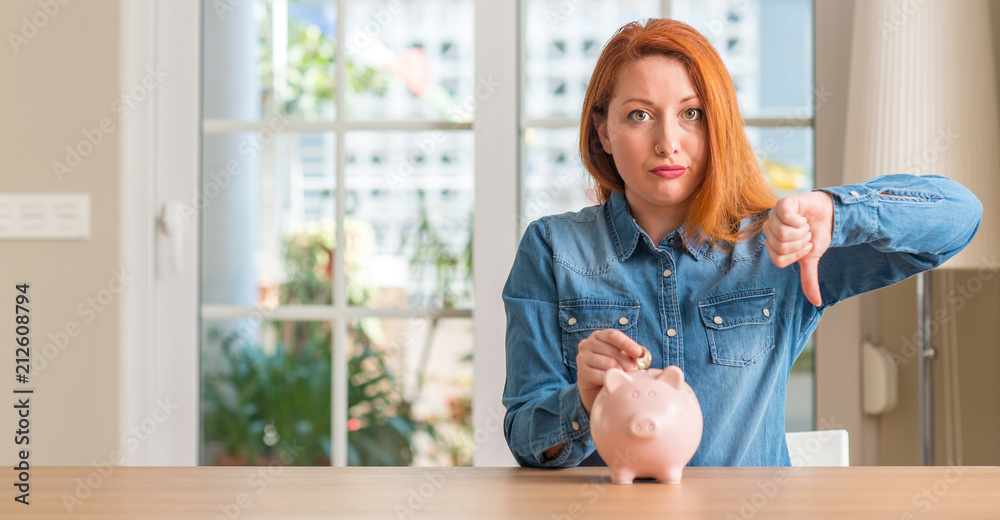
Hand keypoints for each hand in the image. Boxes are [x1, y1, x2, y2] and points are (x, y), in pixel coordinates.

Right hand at [576, 329, 643, 413]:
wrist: (596, 389)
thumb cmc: (611, 369)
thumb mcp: (622, 358)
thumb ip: (632, 353)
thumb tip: (643, 352)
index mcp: (598, 336)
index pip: (613, 335)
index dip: (627, 343)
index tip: (639, 353)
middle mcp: (587, 344)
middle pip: (612, 351)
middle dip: (627, 362)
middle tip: (634, 371)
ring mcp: (582, 358)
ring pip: (609, 364)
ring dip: (621, 372)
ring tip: (625, 377)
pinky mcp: (582, 373)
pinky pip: (602, 376)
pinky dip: (612, 379)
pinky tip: (615, 382)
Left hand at [764, 191, 833, 306]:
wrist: (829, 214)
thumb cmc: (817, 234)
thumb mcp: (812, 258)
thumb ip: (808, 278)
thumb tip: (816, 302)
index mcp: (772, 244)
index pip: (779, 259)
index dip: (797, 255)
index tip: (805, 247)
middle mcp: (769, 230)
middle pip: (780, 247)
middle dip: (801, 243)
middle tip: (806, 235)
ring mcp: (774, 216)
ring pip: (782, 233)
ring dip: (801, 232)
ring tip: (805, 226)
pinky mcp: (783, 203)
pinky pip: (785, 216)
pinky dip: (799, 220)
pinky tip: (803, 217)